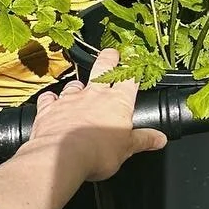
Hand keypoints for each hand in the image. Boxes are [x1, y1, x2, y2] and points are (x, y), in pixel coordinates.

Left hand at [28, 48, 166, 182]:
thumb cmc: (98, 152)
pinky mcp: (49, 109)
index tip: (137, 65)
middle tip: (111, 53)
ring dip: (78, 86)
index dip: (134, 70)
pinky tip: (51, 101)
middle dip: (108, 58)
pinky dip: (51, 99)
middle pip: (103, 68)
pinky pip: (49, 98)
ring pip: (75, 84)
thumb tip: (160, 138)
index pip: (130, 79)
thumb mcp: (127, 149)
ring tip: (79, 88)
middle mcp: (94, 95)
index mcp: (118, 102)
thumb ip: (143, 140)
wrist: (62, 155)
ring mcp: (70, 99)